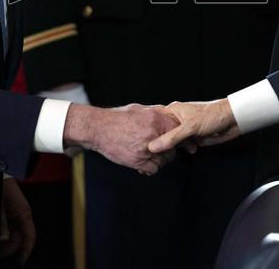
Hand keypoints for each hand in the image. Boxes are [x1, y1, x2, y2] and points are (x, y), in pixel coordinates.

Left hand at [0, 178, 34, 261]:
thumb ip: (2, 224)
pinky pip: (8, 231)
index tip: (20, 262)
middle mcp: (22, 217)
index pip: (29, 237)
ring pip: (13, 236)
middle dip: (9, 249)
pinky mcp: (10, 216)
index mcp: (24, 214)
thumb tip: (4, 240)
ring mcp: (16, 217)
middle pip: (19, 240)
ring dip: (5, 243)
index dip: (26, 251)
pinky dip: (2, 237)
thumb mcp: (0, 206)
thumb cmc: (1, 187)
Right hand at [63, 103, 178, 174]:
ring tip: (150, 156)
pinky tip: (144, 163)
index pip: (178, 131)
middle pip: (173, 147)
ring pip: (164, 160)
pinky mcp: (137, 160)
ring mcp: (146, 148)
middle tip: (163, 151)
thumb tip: (168, 112)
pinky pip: (153, 169)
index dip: (180, 138)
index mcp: (156, 119)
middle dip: (169, 150)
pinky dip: (150, 168)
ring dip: (160, 160)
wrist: (98, 128)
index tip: (180, 143)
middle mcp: (153, 133)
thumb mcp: (138, 109)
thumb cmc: (117, 117)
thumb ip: (155, 112)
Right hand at [147, 99, 239, 152]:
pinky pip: (181, 147)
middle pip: (161, 132)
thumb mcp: (190, 127)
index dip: (147, 131)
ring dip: (168, 149)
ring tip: (157, 158)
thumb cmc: (213, 115)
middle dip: (156, 143)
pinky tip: (173, 158)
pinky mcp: (193, 138)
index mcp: (173, 111)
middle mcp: (177, 120)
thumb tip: (153, 146)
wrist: (233, 120)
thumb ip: (172, 138)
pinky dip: (178, 152)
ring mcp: (185, 130)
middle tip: (146, 154)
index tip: (139, 141)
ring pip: (171, 141)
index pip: (155, 120)